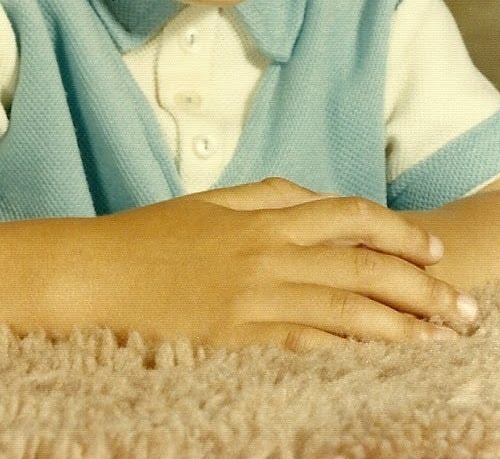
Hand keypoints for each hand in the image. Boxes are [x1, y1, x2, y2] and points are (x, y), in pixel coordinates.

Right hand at [80, 179, 477, 349]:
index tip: (434, 250)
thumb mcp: (210, 201)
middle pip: (361, 266)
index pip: (348, 216)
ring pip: (346, 309)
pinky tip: (381, 361)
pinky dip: (350, 352)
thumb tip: (318, 199)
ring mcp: (253, 299)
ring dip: (402, 326)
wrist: (94, 273)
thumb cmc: (148, 237)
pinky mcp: (238, 339)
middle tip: (462, 309)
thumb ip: (267, 196)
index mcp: (260, 217)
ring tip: (441, 339)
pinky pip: (308, 345)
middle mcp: (265, 254)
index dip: (399, 231)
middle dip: (421, 286)